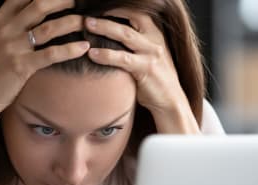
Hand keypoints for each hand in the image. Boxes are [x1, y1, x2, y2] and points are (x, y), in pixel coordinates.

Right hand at [0, 0, 89, 122]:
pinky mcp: (21, 66)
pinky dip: (70, 49)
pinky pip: (51, 54)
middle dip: (63, 0)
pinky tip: (84, 47)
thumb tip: (23, 13)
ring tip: (87, 22)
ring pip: (49, 28)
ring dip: (72, 22)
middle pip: (40, 5)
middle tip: (80, 1)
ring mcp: (13, 47)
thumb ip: (7, 24)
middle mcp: (6, 29)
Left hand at [84, 9, 199, 133]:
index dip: (118, 8)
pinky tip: (92, 54)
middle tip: (87, 15)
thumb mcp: (147, 56)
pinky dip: (106, 55)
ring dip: (104, 28)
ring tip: (87, 26)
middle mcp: (155, 40)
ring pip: (125, 35)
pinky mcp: (146, 69)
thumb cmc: (155, 80)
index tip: (99, 7)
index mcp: (155, 34)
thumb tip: (108, 37)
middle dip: (108, 14)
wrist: (171, 101)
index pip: (137, 12)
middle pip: (130, 19)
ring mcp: (152, 54)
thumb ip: (133, 45)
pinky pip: (123, 59)